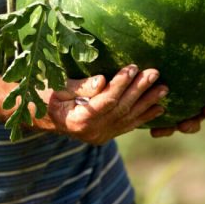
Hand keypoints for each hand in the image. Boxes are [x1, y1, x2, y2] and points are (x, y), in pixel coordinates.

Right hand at [35, 65, 167, 144]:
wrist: (40, 117)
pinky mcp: (105, 136)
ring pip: (128, 118)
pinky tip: (158, 108)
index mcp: (78, 120)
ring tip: (163, 89)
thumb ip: (78, 86)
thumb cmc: (44, 97)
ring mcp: (100, 136)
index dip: (120, 84)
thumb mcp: (55, 88)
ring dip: (147, 103)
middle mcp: (92, 132)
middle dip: (139, 90)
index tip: (133, 67)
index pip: (105, 101)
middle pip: (121, 109)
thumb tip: (101, 81)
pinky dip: (143, 117)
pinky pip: (127, 126)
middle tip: (154, 73)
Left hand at [150, 39, 204, 137]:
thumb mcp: (200, 52)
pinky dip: (164, 130)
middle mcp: (204, 105)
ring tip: (183, 124)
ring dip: (191, 126)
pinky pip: (168, 128)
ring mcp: (188, 114)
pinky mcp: (170, 120)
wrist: (162, 77)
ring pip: (193, 124)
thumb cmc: (186, 61)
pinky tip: (155, 131)